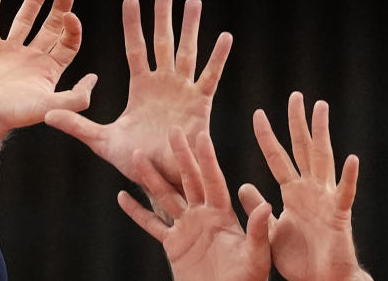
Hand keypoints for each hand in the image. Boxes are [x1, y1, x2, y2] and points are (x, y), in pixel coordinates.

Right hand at [0, 0, 96, 156]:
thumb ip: (75, 97)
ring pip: (23, 19)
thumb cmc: (12, 116)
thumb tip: (94, 78)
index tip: (71, 15)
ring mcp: (8, 51)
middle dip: (60, 7)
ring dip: (34, 0)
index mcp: (48, 70)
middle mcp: (30, 58)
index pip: (67, 42)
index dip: (73, 28)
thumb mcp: (50, 107)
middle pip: (50, 27)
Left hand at [45, 0, 231, 184]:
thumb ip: (76, 124)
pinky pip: (210, 76)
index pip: (135, 48)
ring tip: (194, 1)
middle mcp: (162, 83)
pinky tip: (225, 37)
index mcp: (140, 86)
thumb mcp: (101, 140)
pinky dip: (218, 57)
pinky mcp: (201, 104)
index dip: (133, 24)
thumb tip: (46, 116)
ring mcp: (183, 91)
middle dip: (163, 14)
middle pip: (163, 41)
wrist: (162, 178)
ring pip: (187, 51)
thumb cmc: (134, 160)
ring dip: (191, 27)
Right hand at [118, 129, 271, 280]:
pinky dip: (136, 211)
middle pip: (188, 180)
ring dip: (150, 177)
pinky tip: (122, 197)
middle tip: (171, 130)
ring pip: (164, 196)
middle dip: (179, 156)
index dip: (207, 158)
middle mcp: (203, 215)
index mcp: (224, 214)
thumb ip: (258, 231)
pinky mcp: (173, 244)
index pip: (214, 180)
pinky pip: (151, 224)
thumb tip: (266, 205)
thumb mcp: (256, 257)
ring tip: (136, 156)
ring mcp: (186, 228)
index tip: (200, 134)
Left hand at [239, 92, 370, 280]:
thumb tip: (240, 186)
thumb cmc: (298, 258)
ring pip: (324, 160)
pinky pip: (344, 194)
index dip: (267, 136)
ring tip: (321, 108)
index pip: (277, 157)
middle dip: (298, 123)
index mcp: (292, 192)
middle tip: (296, 95)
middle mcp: (309, 190)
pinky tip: (352, 159)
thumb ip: (257, 206)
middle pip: (303, 149)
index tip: (258, 113)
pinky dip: (348, 177)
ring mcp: (325, 200)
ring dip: (322, 134)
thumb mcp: (269, 228)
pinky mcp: (339, 217)